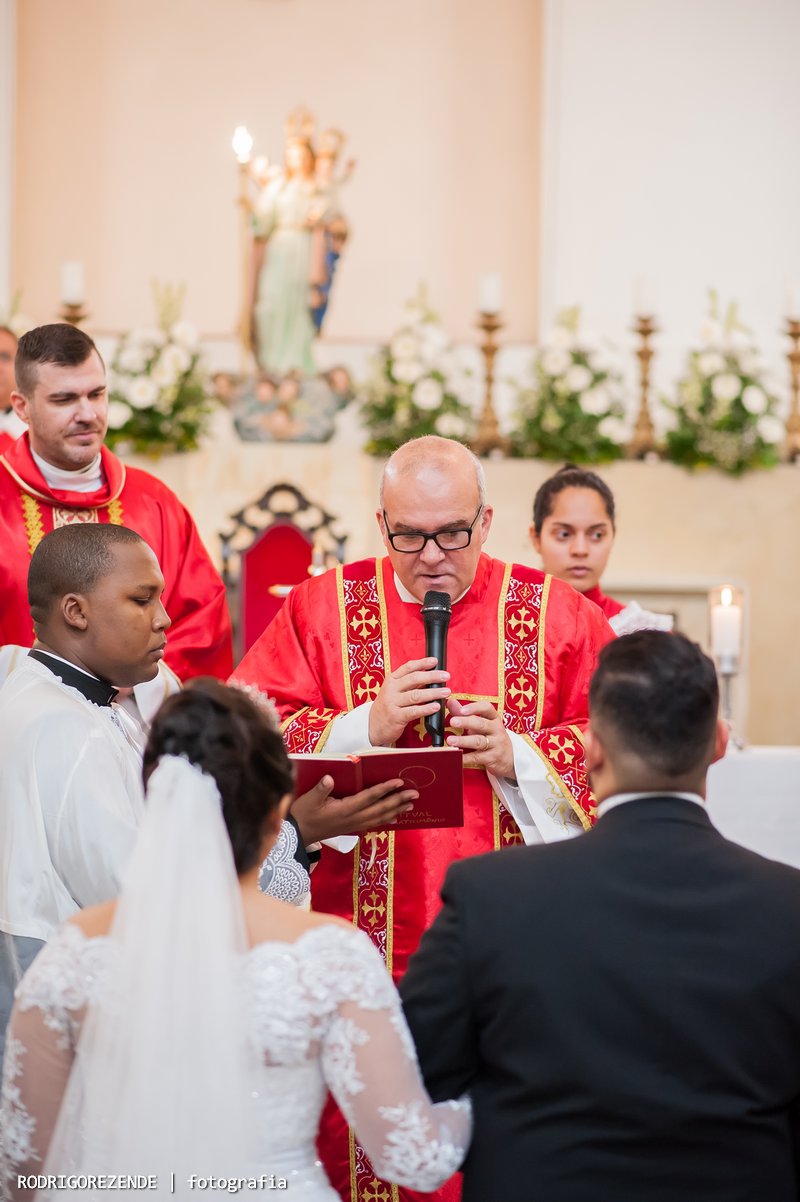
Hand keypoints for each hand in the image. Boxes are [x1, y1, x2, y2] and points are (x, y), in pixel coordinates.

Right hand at [291, 776, 417, 843]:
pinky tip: (395, 817)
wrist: (298, 835)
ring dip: (396, 810)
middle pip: (380, 808)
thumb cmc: (303, 814)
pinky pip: (374, 824)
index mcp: (344, 809)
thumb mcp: (308, 799)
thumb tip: (329, 778)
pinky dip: (386, 819)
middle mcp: (353, 818)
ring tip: (411, 805)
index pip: (369, 797)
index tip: (398, 782)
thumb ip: (320, 790)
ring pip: (380, 817)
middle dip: (398, 800)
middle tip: (415, 794)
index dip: (384, 789)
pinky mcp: (353, 828)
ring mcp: (354, 825)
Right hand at [368, 657, 449, 746]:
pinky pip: (414, 711)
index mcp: (392, 680)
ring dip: (433, 693)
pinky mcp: (396, 717)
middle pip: (414, 679)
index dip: (422, 663)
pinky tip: (436, 707)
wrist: (372, 725)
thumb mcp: (394, 691)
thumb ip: (410, 684)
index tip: (435, 661)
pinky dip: (426, 708)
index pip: (408, 667)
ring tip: (446, 692)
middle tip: (446, 676)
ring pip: (416, 695)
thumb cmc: (388, 706)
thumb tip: (431, 676)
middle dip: (432, 676)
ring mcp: (393, 703)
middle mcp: (391, 689)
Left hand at [445, 696, 514, 779]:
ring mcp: (496, 745)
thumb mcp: (482, 724)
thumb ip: (466, 714)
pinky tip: (455, 756)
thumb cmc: (492, 738)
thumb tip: (451, 702)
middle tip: (453, 721)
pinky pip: (477, 757)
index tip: (462, 709)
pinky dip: (465, 757)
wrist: (509, 759)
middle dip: (466, 722)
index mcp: (494, 719)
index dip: (474, 708)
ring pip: (479, 741)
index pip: (487, 708)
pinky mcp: (492, 758)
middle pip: (481, 724)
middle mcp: (496, 730)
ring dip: (463, 740)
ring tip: (450, 740)